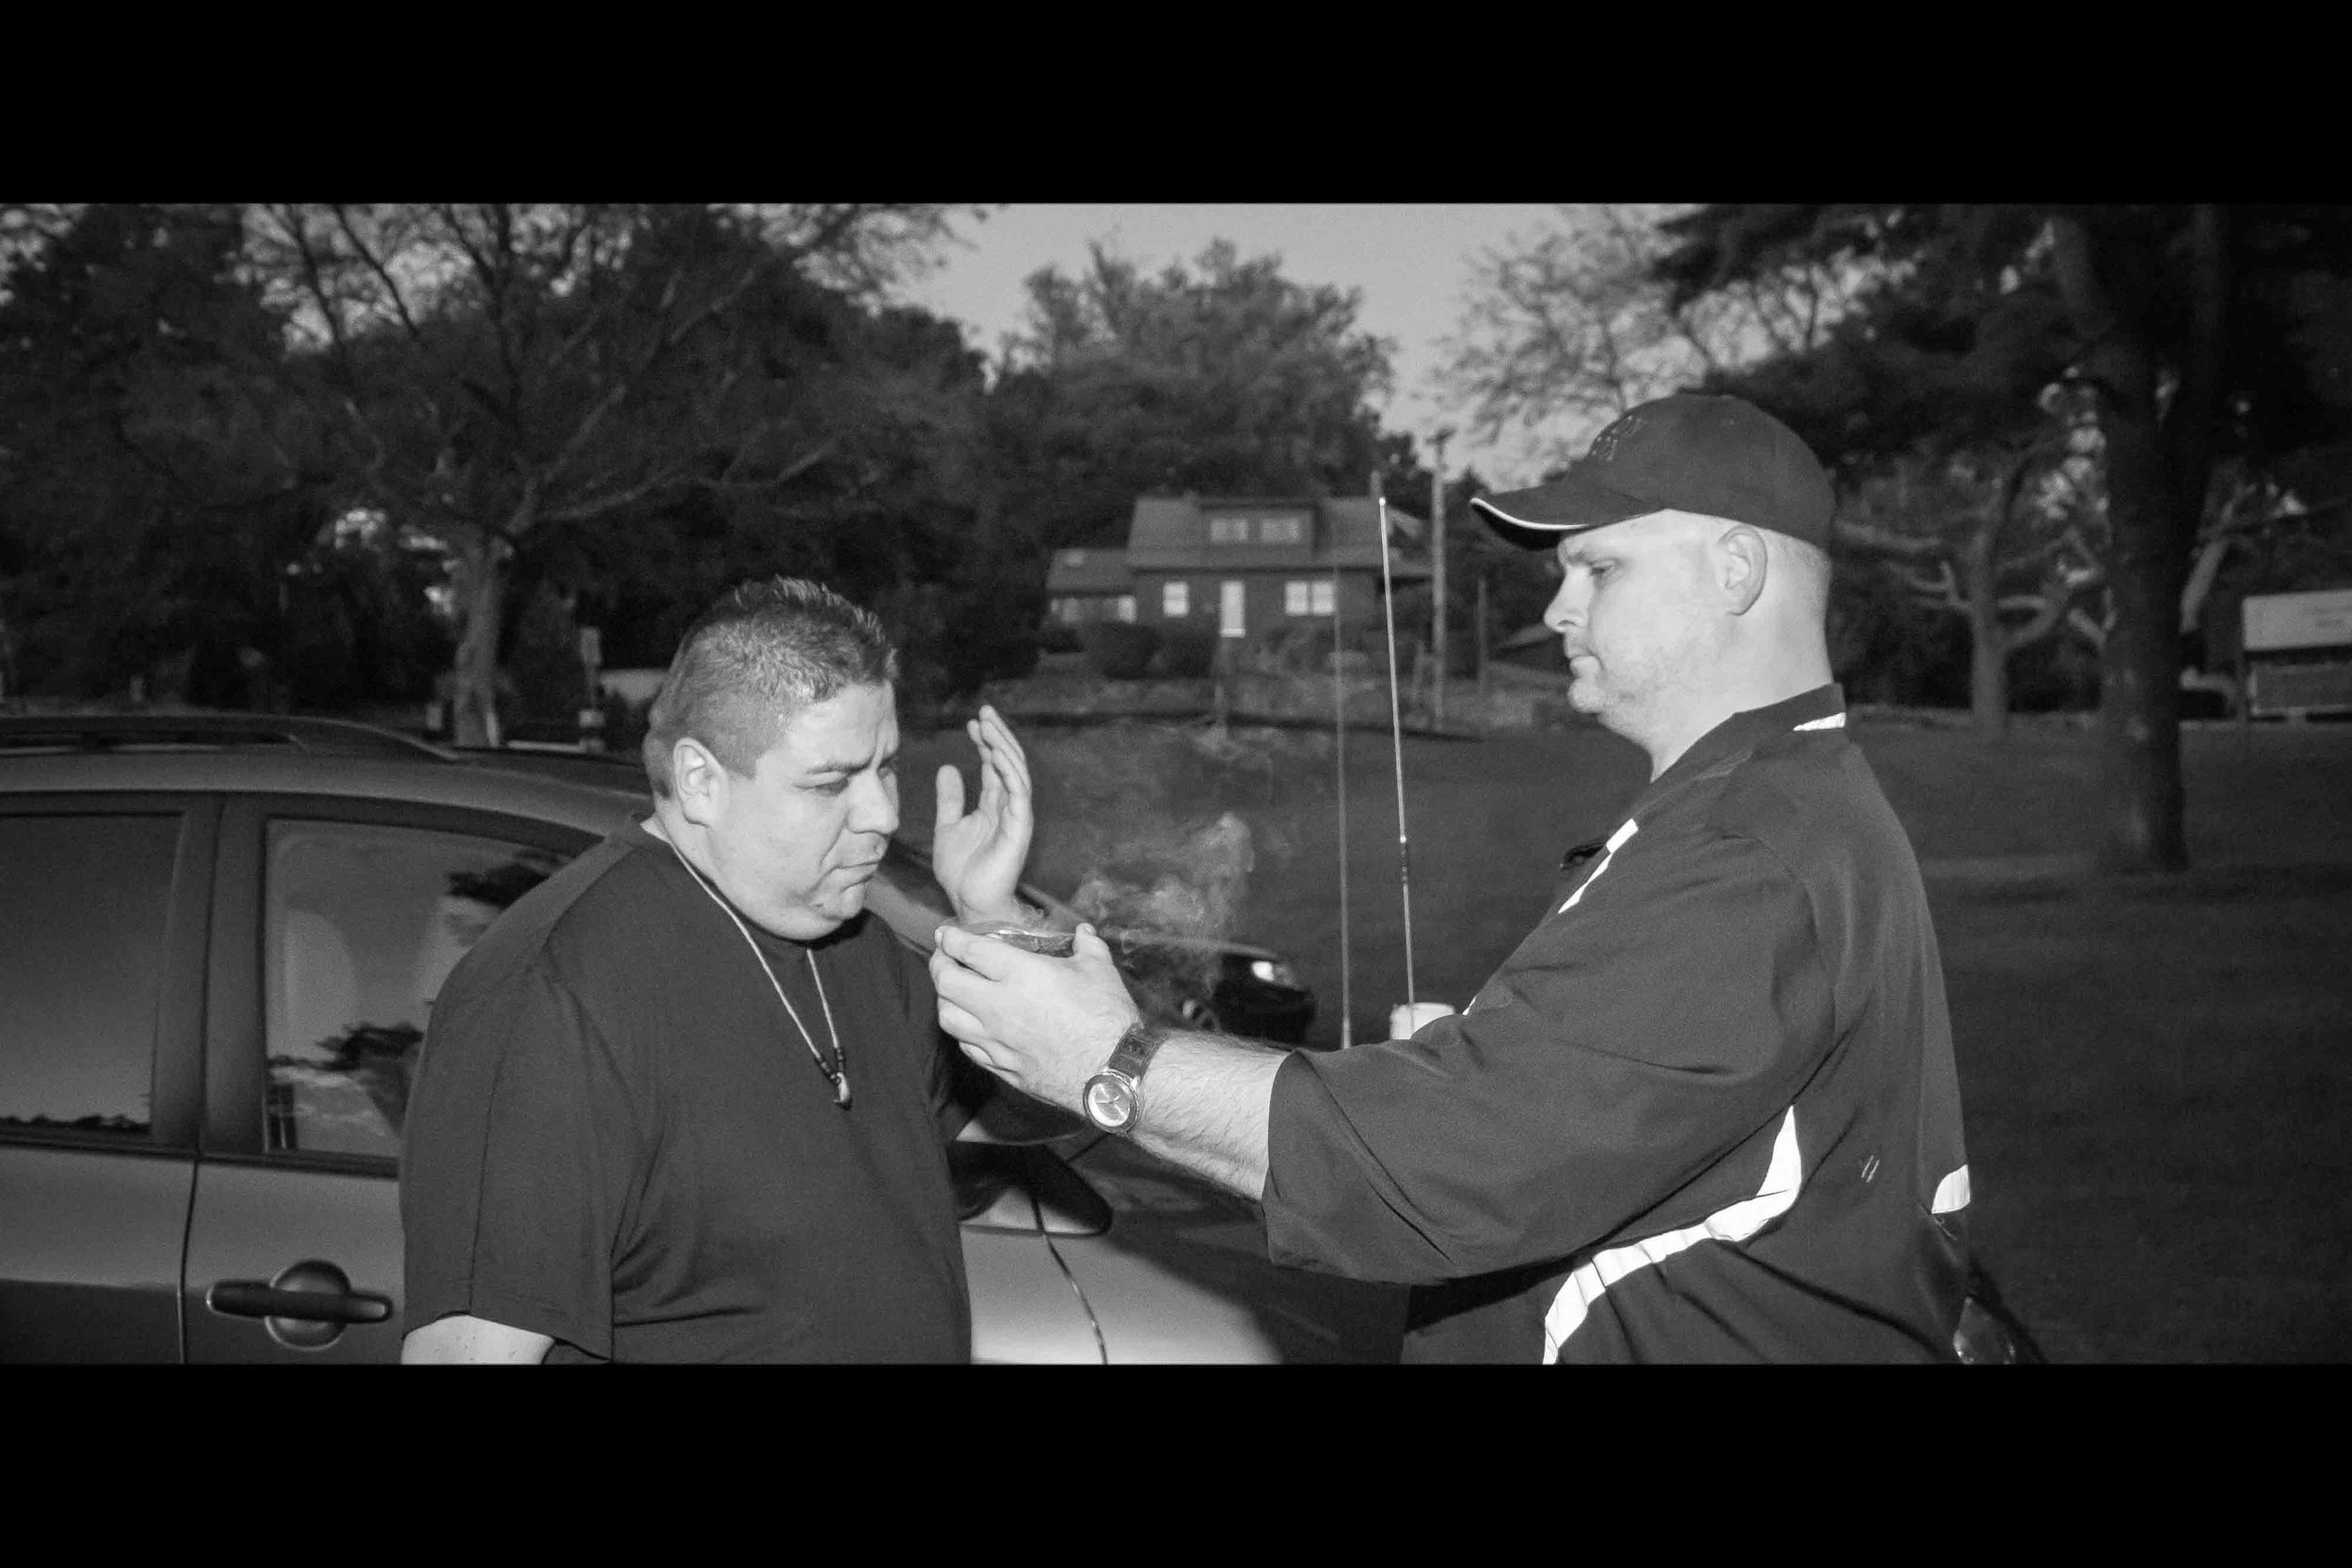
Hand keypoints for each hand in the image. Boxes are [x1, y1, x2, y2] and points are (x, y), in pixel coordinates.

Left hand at [931, 704, 1034, 924]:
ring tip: (988, 723)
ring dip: (1003, 746)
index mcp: (992, 805)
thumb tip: (949, 767)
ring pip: (1016, 771)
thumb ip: (950, 799)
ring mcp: (1016, 815)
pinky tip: (997, 752)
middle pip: (1008, 762)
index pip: (993, 766)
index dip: (984, 742)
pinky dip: (1010, 769)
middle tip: (984, 711)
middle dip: (997, 735)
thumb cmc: (961, 872)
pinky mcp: (1020, 826)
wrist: (969, 902)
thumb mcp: (947, 827)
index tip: (971, 722)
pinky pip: (1019, 791)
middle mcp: (1007, 806)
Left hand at [931, 922, 1138, 1109]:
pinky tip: (970, 1026)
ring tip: (950, 991)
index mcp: (1020, 974)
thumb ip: (1087, 946)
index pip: (969, 950)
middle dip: (938, 965)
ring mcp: (996, 1040)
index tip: (946, 934)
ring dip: (943, 999)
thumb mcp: (1100, 970)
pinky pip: (967, 1047)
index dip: (951, 938)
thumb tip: (1084, 932)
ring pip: (948, 1017)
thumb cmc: (1106, 1017)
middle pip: (946, 982)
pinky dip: (962, 1032)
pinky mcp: (1002, 1067)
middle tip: (943, 957)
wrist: (1112, 1073)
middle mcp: (998, 1006)